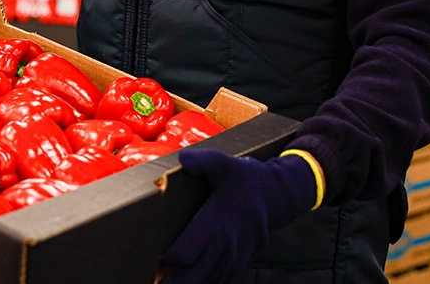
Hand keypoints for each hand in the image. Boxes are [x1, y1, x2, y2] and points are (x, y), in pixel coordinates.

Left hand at [160, 150, 319, 283]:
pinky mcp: (240, 264)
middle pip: (192, 277)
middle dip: (171, 281)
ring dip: (186, 283)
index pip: (184, 253)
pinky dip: (204, 283)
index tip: (152, 254)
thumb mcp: (225, 164)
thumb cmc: (246, 180)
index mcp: (217, 224)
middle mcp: (226, 246)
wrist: (277, 196)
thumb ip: (203, 161)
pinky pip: (220, 282)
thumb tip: (182, 159)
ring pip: (205, 283)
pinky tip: (190, 279)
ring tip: (166, 282)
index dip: (165, 259)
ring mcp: (234, 259)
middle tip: (155, 277)